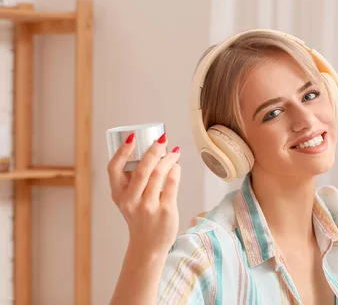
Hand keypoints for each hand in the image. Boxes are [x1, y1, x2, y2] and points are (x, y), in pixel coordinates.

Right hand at [107, 133, 180, 254]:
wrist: (147, 247)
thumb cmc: (139, 218)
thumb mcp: (128, 200)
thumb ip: (133, 181)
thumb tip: (150, 152)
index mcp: (118, 195)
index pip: (114, 169)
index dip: (122, 151)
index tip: (132, 137)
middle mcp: (131, 201)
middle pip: (141, 169)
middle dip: (153, 150)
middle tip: (163, 138)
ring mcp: (148, 207)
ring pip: (158, 174)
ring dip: (168, 158)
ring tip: (174, 151)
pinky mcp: (164, 211)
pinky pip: (171, 184)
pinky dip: (175, 171)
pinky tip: (177, 166)